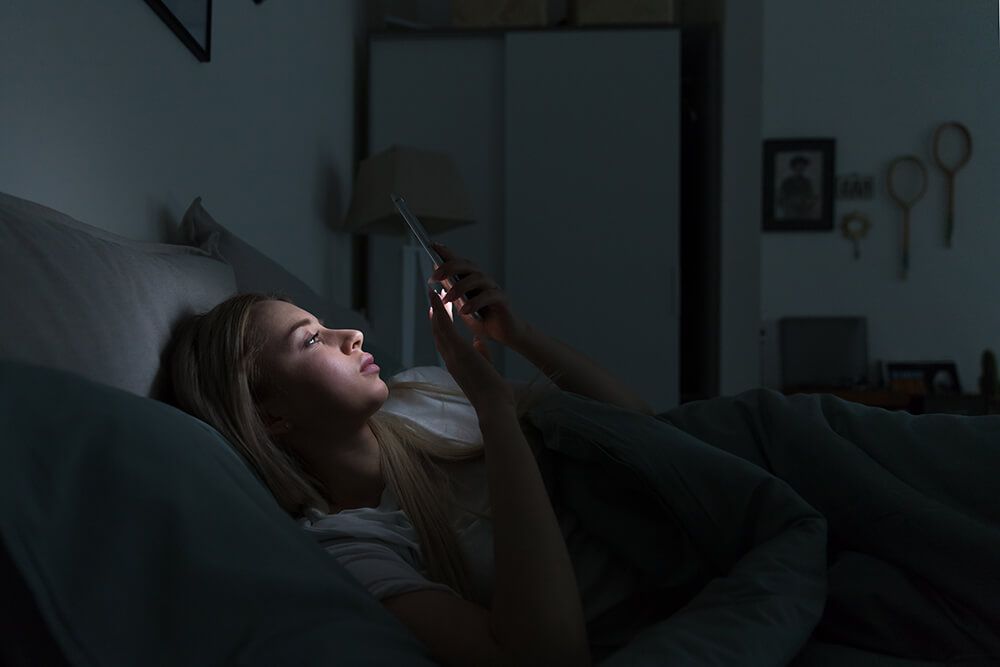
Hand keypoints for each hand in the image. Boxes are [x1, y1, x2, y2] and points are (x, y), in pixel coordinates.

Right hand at [427, 288, 512, 412]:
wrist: (494, 405)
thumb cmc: (493, 393)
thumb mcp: (486, 368)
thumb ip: (481, 354)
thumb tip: (478, 341)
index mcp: (457, 364)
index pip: (445, 342)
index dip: (440, 326)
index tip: (439, 313)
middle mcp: (450, 359)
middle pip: (438, 333)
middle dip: (435, 315)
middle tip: (433, 298)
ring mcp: (452, 355)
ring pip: (438, 327)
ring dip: (435, 308)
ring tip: (433, 292)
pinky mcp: (458, 351)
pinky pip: (445, 326)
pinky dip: (439, 311)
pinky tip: (438, 297)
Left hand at [428, 243, 527, 346]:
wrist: (505, 335)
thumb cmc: (483, 320)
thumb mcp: (461, 305)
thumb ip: (452, 290)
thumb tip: (437, 275)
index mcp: (472, 280)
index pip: (459, 262)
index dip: (447, 253)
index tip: (432, 246)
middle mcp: (484, 280)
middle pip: (468, 266)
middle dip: (450, 268)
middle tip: (435, 277)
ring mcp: (494, 288)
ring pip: (478, 278)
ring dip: (460, 287)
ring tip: (448, 298)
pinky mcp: (503, 300)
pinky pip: (489, 296)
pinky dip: (475, 302)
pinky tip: (464, 310)